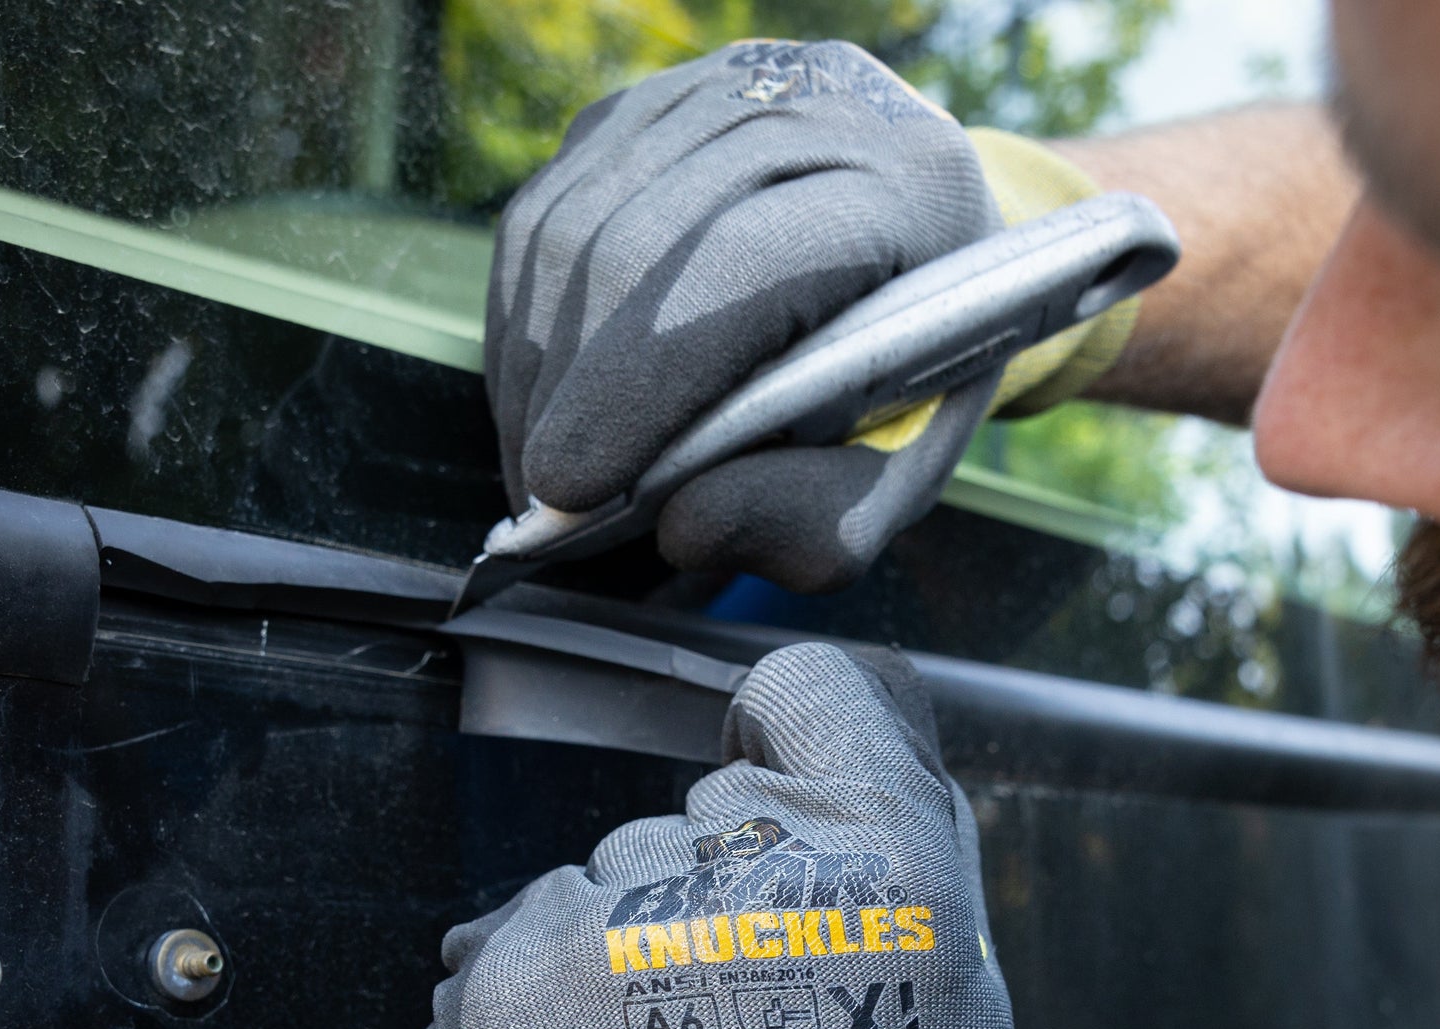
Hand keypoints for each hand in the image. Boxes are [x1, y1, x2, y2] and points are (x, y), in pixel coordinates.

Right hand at [484, 40, 1003, 593]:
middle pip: (630, 243)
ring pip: (567, 227)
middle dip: (565, 395)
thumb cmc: (908, 387)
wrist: (918, 272)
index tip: (568, 488)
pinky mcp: (642, 110)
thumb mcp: (893, 481)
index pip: (738, 267)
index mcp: (908, 190)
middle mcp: (812, 107)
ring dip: (529, 369)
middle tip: (546, 504)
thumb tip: (683, 527)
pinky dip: (521, 326)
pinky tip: (541, 401)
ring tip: (539, 465)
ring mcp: (716, 91)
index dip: (636, 382)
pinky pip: (541, 216)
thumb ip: (811, 518)